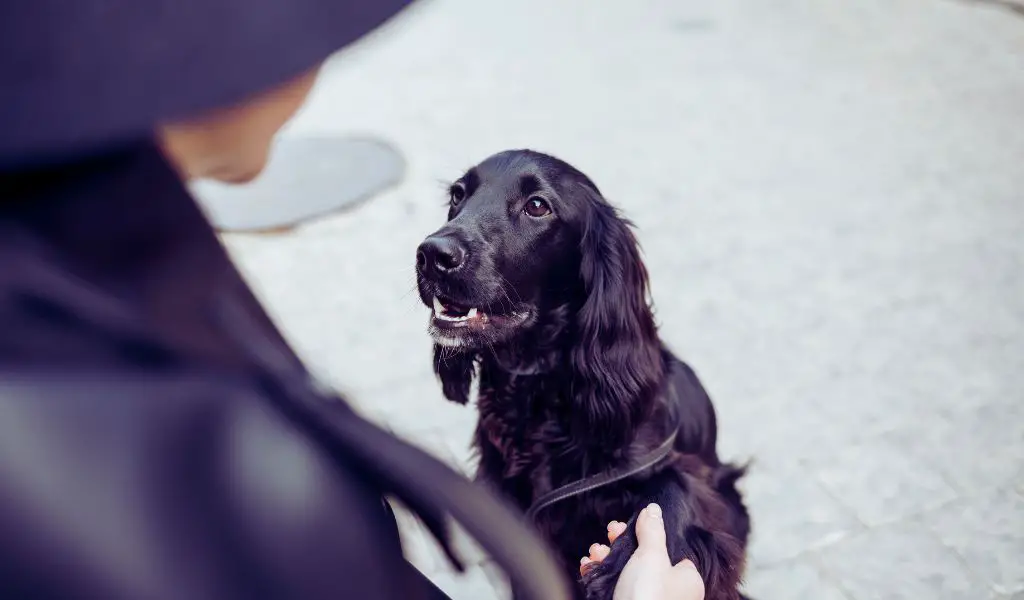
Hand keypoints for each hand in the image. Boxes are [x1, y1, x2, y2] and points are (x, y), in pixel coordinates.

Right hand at [580, 503, 704, 599]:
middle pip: (645, 560)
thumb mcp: (651, 556)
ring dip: (607, 558)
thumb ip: (652, 530)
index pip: (671, 551)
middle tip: (609, 535)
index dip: (648, 536)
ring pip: (627, 573)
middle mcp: (671, 592)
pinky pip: (616, 588)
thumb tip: (654, 510)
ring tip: (595, 552)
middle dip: (621, 545)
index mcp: (686, 580)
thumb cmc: (648, 598)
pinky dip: (602, 576)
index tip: (629, 526)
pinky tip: (590, 566)